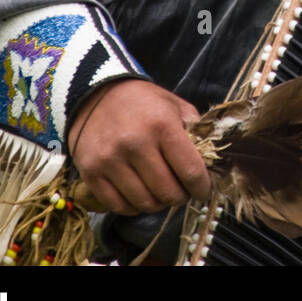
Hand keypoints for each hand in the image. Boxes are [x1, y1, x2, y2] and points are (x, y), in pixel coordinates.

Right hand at [68, 78, 210, 214]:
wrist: (97, 93)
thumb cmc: (143, 102)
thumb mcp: (175, 106)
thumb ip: (195, 131)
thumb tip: (210, 161)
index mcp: (162, 125)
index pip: (190, 171)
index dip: (201, 187)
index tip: (203, 191)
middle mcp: (135, 143)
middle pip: (168, 192)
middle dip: (180, 197)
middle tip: (181, 191)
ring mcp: (110, 160)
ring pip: (144, 202)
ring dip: (158, 204)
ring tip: (161, 193)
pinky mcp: (91, 172)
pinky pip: (118, 206)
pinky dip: (134, 207)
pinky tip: (140, 195)